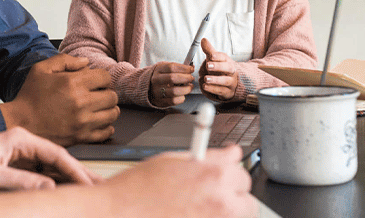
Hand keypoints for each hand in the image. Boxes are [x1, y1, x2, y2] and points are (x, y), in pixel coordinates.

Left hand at [0, 127, 99, 194]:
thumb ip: (21, 181)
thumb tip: (52, 187)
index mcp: (19, 139)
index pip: (57, 154)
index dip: (77, 171)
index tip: (92, 187)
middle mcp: (21, 145)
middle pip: (59, 161)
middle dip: (80, 175)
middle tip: (103, 189)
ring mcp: (16, 157)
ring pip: (51, 170)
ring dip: (69, 182)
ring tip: (90, 194)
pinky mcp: (10, 169)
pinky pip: (38, 177)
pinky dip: (53, 186)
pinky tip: (63, 196)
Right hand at [1, 54, 118, 145]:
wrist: (19, 122)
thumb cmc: (29, 96)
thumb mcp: (41, 69)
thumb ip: (65, 61)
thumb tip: (86, 62)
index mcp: (73, 83)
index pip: (105, 77)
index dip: (102, 77)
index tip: (95, 81)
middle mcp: (81, 103)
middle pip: (112, 96)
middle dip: (107, 92)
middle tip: (97, 94)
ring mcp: (83, 122)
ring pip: (113, 114)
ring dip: (108, 109)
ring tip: (98, 107)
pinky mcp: (81, 137)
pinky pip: (106, 132)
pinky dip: (106, 127)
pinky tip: (97, 121)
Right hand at [104, 145, 256, 217]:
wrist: (117, 214)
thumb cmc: (138, 187)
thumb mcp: (172, 160)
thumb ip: (208, 157)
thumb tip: (232, 154)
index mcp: (213, 172)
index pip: (240, 166)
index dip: (229, 167)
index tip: (224, 169)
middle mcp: (220, 199)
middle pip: (247, 196)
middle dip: (233, 192)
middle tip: (210, 192)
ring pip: (239, 214)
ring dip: (227, 210)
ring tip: (199, 206)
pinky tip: (190, 214)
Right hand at [148, 61, 194, 107]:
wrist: (147, 87)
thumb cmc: (160, 76)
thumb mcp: (164, 68)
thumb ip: (177, 67)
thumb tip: (191, 67)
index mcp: (158, 70)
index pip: (172, 67)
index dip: (184, 68)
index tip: (191, 69)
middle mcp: (156, 80)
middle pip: (173, 78)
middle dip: (186, 78)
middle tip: (191, 78)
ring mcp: (157, 92)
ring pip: (174, 91)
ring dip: (186, 89)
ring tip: (189, 87)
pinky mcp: (160, 101)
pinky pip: (173, 101)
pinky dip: (181, 98)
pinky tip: (182, 94)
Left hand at [198, 38, 238, 101]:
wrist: (232, 83)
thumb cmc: (221, 69)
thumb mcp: (215, 59)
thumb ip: (209, 50)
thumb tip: (203, 40)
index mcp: (227, 61)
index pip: (224, 57)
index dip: (217, 56)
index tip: (211, 55)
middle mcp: (231, 72)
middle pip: (228, 68)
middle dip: (218, 67)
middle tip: (208, 66)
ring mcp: (231, 82)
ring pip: (225, 81)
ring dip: (215, 80)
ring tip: (205, 79)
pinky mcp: (227, 92)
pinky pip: (221, 91)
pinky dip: (212, 89)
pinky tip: (205, 87)